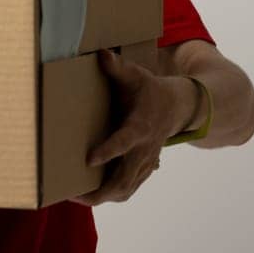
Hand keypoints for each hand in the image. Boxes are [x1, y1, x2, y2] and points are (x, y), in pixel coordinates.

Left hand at [72, 48, 191, 206]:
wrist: (179, 107)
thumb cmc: (151, 90)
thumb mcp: (137, 76)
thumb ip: (118, 69)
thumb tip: (101, 55)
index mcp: (140, 126)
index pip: (124, 141)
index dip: (109, 151)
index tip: (89, 159)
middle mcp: (143, 149)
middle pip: (124, 178)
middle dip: (100, 190)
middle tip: (73, 194)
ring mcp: (145, 162)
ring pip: (126, 188)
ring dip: (103, 197)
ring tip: (77, 198)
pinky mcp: (144, 168)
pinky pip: (129, 188)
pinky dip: (112, 195)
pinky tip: (91, 195)